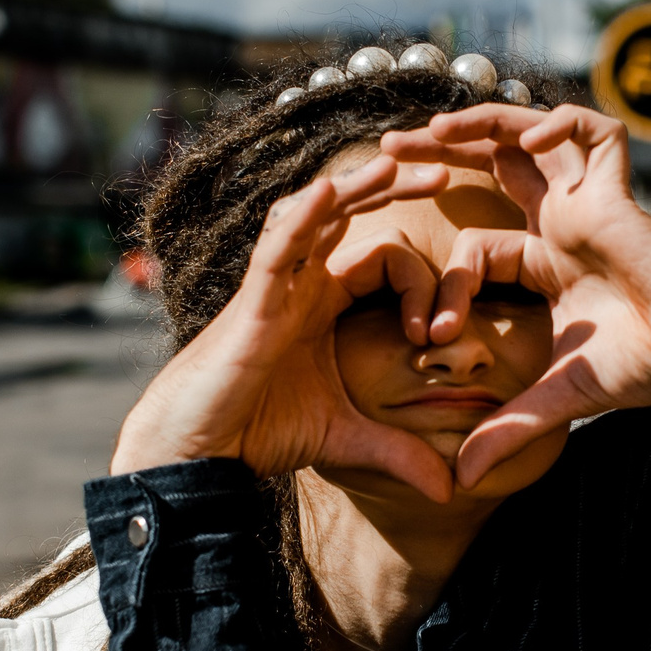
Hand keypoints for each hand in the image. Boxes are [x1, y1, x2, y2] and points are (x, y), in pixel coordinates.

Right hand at [110, 155, 458, 501]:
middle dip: (396, 189)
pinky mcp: (251, 304)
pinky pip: (276, 249)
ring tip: (395, 162)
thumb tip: (453, 488)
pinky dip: (301, 218)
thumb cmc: (258, 430)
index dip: (421, 278)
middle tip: (447, 169)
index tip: (444, 330)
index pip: (380, 258)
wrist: (197, 447)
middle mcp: (299, 283)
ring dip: (353, 187)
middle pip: (349, 216)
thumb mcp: (346, 439)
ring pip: (313, 217)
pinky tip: (326, 192)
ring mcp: (274, 287)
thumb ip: (400, 454)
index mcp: (323, 303)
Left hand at [381, 104, 650, 485]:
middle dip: (442, 154)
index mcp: (550, 264)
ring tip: (428, 128)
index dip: (449, 282)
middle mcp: (567, 224)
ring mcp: (592, 202)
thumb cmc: (648, 370)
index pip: (480, 248)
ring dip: (479, 126)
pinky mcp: (620, 190)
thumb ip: (509, 429)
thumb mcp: (559, 397)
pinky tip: (523, 142)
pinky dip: (559, 123)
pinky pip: (594, 131)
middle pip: (495, 168)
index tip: (432, 330)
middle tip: (387, 151)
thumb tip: (460, 481)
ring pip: (530, 137)